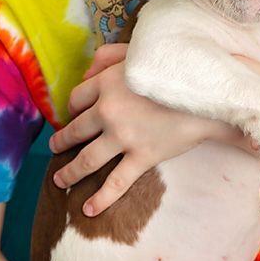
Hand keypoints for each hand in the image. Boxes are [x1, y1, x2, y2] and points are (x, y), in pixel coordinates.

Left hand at [49, 43, 230, 215]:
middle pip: (76, 129)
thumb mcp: (137, 49)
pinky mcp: (142, 156)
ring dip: (70, 171)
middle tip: (55, 147)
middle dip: (62, 140)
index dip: (73, 108)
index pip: (77, 99)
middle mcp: (108, 110)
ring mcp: (123, 136)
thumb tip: (86, 74)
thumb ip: (108, 57)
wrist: (204, 87)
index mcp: (106, 82)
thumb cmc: (173, 63)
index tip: (73, 115)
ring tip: (59, 179)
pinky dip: (100, 199)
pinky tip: (88, 210)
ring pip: (86, 159)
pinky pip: (116, 183)